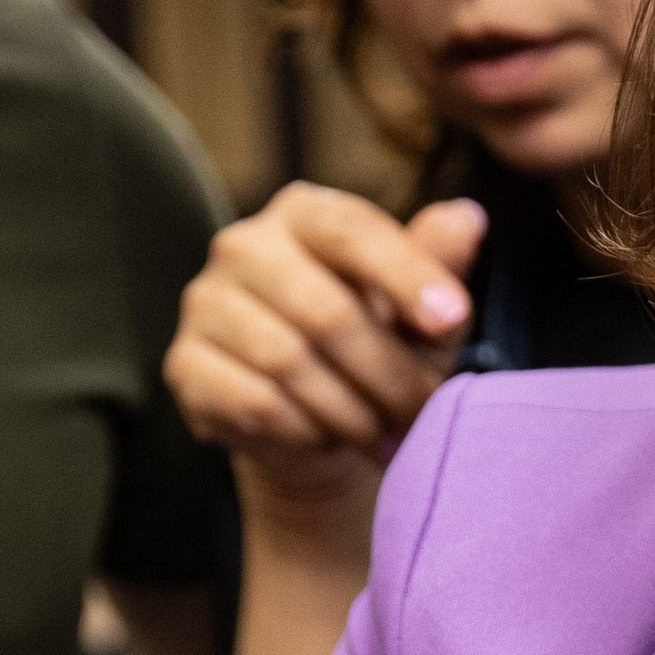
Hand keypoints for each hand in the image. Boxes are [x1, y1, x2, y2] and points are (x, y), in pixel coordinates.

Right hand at [164, 184, 487, 514]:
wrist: (316, 431)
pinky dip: (305, 432)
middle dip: (386, 374)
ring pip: (289, 363)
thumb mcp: (420, 315)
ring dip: (351, 411)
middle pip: (326, 311)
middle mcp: (243, 246)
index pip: (352, 230)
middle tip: (420, 411)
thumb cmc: (377, 355)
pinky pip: (256, 403)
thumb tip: (468, 219)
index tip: (452, 319)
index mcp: (303, 215)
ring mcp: (206, 304)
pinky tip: (327, 439)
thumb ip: (436, 266)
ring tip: (381, 435)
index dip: (406, 275)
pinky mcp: (186, 365)